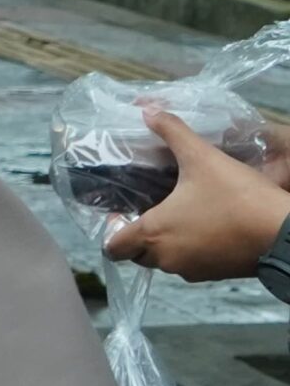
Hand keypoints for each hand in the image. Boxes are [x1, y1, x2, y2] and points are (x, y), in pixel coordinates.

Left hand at [105, 110, 289, 280]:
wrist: (285, 233)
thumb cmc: (236, 196)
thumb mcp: (202, 157)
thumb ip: (172, 132)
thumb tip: (147, 110)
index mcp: (154, 234)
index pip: (113, 247)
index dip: (112, 231)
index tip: (121, 213)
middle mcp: (168, 259)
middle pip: (139, 255)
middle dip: (139, 238)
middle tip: (149, 210)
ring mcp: (194, 270)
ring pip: (166, 262)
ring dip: (166, 244)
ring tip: (177, 214)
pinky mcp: (217, 275)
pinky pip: (192, 265)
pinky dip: (191, 250)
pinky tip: (204, 225)